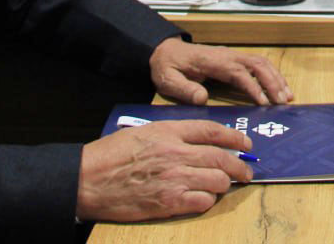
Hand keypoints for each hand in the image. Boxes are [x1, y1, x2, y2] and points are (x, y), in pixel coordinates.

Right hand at [76, 119, 253, 221]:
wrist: (88, 180)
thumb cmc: (111, 155)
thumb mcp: (143, 132)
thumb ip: (171, 134)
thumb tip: (199, 142)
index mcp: (169, 131)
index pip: (212, 131)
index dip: (234, 138)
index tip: (245, 145)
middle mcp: (176, 153)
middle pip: (221, 157)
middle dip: (240, 166)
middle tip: (246, 172)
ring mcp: (174, 178)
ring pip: (218, 180)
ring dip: (223, 185)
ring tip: (221, 187)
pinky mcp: (169, 202)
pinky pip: (203, 201)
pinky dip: (207, 201)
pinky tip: (202, 199)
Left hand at [150, 37, 292, 105]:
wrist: (165, 52)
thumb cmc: (167, 67)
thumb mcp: (168, 79)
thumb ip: (184, 88)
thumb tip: (203, 98)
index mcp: (212, 61)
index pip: (238, 72)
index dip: (253, 87)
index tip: (264, 103)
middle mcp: (227, 56)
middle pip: (257, 64)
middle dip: (272, 82)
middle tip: (283, 102)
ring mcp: (232, 56)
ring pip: (261, 63)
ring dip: (276, 78)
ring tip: (287, 97)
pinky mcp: (234, 60)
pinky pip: (258, 65)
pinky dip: (271, 75)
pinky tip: (278, 89)